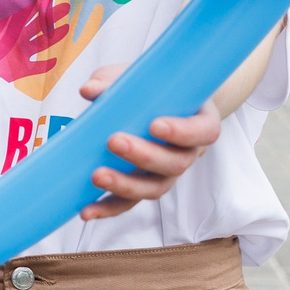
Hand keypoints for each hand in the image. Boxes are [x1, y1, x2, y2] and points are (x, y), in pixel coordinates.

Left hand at [75, 64, 222, 219]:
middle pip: (174, 164)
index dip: (182, 131)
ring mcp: (167, 174)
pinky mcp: (144, 187)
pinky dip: (108, 208)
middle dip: (144, 155)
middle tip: (114, 141)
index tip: (154, 124)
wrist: (161, 106)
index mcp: (200, 122)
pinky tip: (87, 211)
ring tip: (97, 176)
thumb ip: (117, 80)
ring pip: (154, 188)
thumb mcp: (141, 77)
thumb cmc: (154, 88)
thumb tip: (89, 90)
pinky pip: (130, 203)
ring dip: (124, 185)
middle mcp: (188, 153)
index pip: (202, 131)